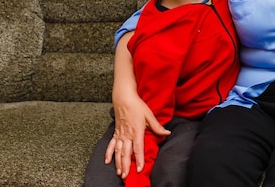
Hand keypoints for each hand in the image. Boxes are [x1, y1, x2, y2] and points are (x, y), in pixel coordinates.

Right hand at [104, 32, 169, 178]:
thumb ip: (157, 126)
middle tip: (126, 176)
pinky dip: (108, 154)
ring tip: (119, 173)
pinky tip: (107, 162)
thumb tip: (167, 133)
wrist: (123, 98)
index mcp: (137, 131)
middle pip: (126, 153)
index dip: (139, 160)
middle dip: (126, 166)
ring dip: (118, 163)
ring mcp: (120, 135)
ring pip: (118, 152)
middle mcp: (127, 135)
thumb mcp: (149, 115)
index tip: (140, 169)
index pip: (138, 148)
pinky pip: (111, 145)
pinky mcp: (116, 132)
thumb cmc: (137, 105)